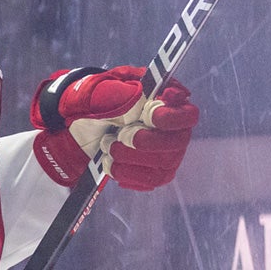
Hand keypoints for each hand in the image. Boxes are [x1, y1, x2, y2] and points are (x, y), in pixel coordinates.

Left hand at [30, 66, 199, 190]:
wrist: (82, 125)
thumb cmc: (97, 102)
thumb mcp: (101, 89)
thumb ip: (120, 91)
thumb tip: (146, 97)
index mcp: (168, 103)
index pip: (187, 115)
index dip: (170, 118)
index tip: (147, 116)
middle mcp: (175, 129)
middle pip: (177, 144)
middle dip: (144, 142)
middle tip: (119, 137)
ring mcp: (169, 152)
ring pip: (163, 165)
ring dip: (130, 158)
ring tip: (107, 147)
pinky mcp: (157, 171)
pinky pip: (150, 180)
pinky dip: (126, 173)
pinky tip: (110, 162)